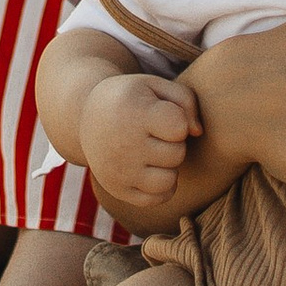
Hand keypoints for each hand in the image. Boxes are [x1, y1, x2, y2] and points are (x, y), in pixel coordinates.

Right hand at [81, 71, 200, 205]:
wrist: (86, 116)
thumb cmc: (132, 99)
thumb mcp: (155, 86)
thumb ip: (186, 100)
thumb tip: (198, 132)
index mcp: (134, 114)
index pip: (179, 128)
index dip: (178, 120)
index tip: (164, 113)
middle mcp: (123, 146)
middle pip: (176, 154)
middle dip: (174, 143)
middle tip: (157, 133)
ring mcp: (119, 172)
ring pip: (169, 181)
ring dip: (169, 166)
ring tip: (156, 151)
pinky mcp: (117, 190)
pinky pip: (156, 199)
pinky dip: (161, 187)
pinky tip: (153, 168)